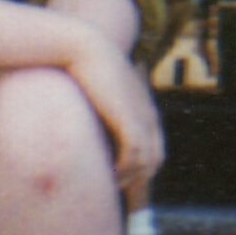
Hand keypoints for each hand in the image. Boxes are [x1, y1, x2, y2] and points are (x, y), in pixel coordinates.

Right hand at [65, 40, 166, 194]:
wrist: (83, 46)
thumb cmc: (80, 66)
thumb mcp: (95, 92)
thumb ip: (98, 108)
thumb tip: (82, 123)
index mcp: (144, 108)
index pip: (153, 148)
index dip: (138, 168)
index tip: (117, 178)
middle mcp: (149, 114)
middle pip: (155, 158)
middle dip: (138, 178)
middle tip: (114, 187)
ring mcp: (141, 116)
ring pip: (148, 161)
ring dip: (130, 177)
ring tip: (108, 183)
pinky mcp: (129, 118)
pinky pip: (136, 154)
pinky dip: (125, 168)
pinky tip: (109, 174)